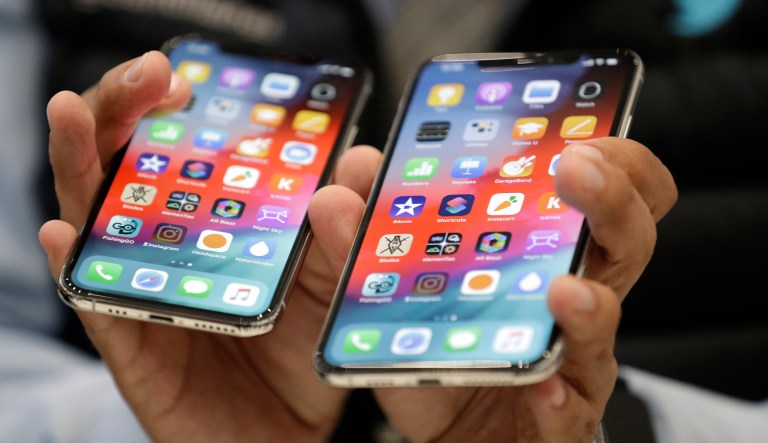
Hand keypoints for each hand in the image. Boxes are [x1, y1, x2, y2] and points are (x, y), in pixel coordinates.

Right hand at [39, 51, 381, 441]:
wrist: (288, 434)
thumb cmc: (299, 352)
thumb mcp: (329, 283)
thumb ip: (341, 228)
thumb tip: (360, 160)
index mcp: (207, 224)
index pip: (175, 150)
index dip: (167, 106)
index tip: (179, 74)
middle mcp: (164, 249)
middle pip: (126, 169)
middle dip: (124, 113)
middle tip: (144, 77)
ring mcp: (141, 293)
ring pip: (94, 222)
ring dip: (81, 166)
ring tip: (74, 117)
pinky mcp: (134, 349)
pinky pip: (97, 304)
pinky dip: (76, 268)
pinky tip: (67, 234)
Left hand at [369, 140, 676, 441]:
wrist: (454, 431)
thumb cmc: (450, 350)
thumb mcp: (404, 290)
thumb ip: (373, 240)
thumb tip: (340, 191)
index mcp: (548, 251)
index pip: (608, 191)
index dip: (610, 157)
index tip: (575, 132)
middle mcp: (576, 296)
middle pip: (627, 239)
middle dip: (611, 198)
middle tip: (575, 170)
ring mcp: (574, 358)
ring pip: (606, 322)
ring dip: (588, 302)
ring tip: (562, 287)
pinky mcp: (561, 418)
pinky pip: (571, 409)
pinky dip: (559, 399)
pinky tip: (542, 388)